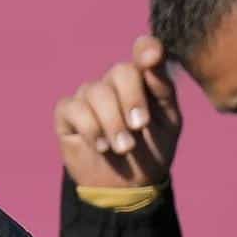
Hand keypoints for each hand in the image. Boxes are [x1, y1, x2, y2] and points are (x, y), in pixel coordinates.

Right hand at [54, 35, 182, 188]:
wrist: (128, 187)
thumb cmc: (152, 151)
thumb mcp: (168, 123)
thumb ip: (162, 88)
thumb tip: (151, 57)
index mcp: (144, 80)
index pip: (144, 51)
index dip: (146, 49)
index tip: (151, 57)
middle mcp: (115, 83)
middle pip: (120, 71)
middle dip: (131, 100)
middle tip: (139, 127)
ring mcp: (90, 96)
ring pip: (96, 91)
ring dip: (112, 122)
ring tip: (123, 148)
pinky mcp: (68, 114)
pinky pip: (74, 108)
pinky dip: (90, 128)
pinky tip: (101, 146)